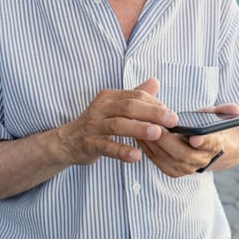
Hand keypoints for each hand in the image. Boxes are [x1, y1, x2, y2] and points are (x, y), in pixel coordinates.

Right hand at [56, 78, 177, 165]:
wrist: (66, 142)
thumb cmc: (96, 123)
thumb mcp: (114, 107)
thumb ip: (135, 96)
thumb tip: (156, 82)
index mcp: (108, 97)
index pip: (135, 96)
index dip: (155, 104)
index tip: (171, 114)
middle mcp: (100, 108)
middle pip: (129, 107)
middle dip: (153, 113)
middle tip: (172, 120)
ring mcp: (93, 126)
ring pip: (118, 125)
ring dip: (139, 129)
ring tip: (158, 134)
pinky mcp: (89, 143)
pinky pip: (107, 146)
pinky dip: (122, 151)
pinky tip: (136, 156)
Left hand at [137, 103, 238, 176]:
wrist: (202, 149)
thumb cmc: (205, 127)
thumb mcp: (215, 116)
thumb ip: (224, 111)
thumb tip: (235, 108)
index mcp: (213, 145)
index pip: (210, 144)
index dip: (203, 141)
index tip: (195, 137)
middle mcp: (200, 160)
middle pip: (183, 153)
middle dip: (167, 140)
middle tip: (154, 125)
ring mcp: (185, 168)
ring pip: (167, 157)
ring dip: (153, 142)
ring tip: (142, 127)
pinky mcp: (171, 171)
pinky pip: (157, 160)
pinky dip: (147, 147)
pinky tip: (139, 134)